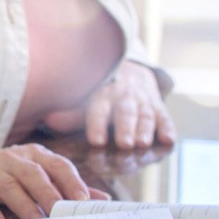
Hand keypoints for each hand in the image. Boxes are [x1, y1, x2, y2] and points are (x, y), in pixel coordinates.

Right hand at [0, 142, 98, 218]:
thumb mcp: (28, 174)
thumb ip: (63, 186)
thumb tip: (101, 199)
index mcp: (31, 156)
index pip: (57, 165)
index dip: (72, 182)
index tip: (84, 203)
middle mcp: (12, 160)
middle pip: (35, 175)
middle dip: (51, 194)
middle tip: (65, 214)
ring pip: (10, 187)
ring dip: (25, 206)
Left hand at [44, 60, 175, 149]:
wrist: (132, 73)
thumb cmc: (102, 95)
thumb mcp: (85, 100)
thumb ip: (71, 115)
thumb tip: (49, 119)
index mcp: (102, 95)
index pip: (98, 109)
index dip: (97, 124)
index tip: (96, 141)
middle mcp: (124, 97)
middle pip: (125, 113)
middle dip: (125, 129)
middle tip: (125, 145)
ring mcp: (143, 101)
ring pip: (145, 115)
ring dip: (145, 130)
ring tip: (142, 144)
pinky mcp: (159, 108)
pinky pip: (165, 118)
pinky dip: (168, 128)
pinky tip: (168, 139)